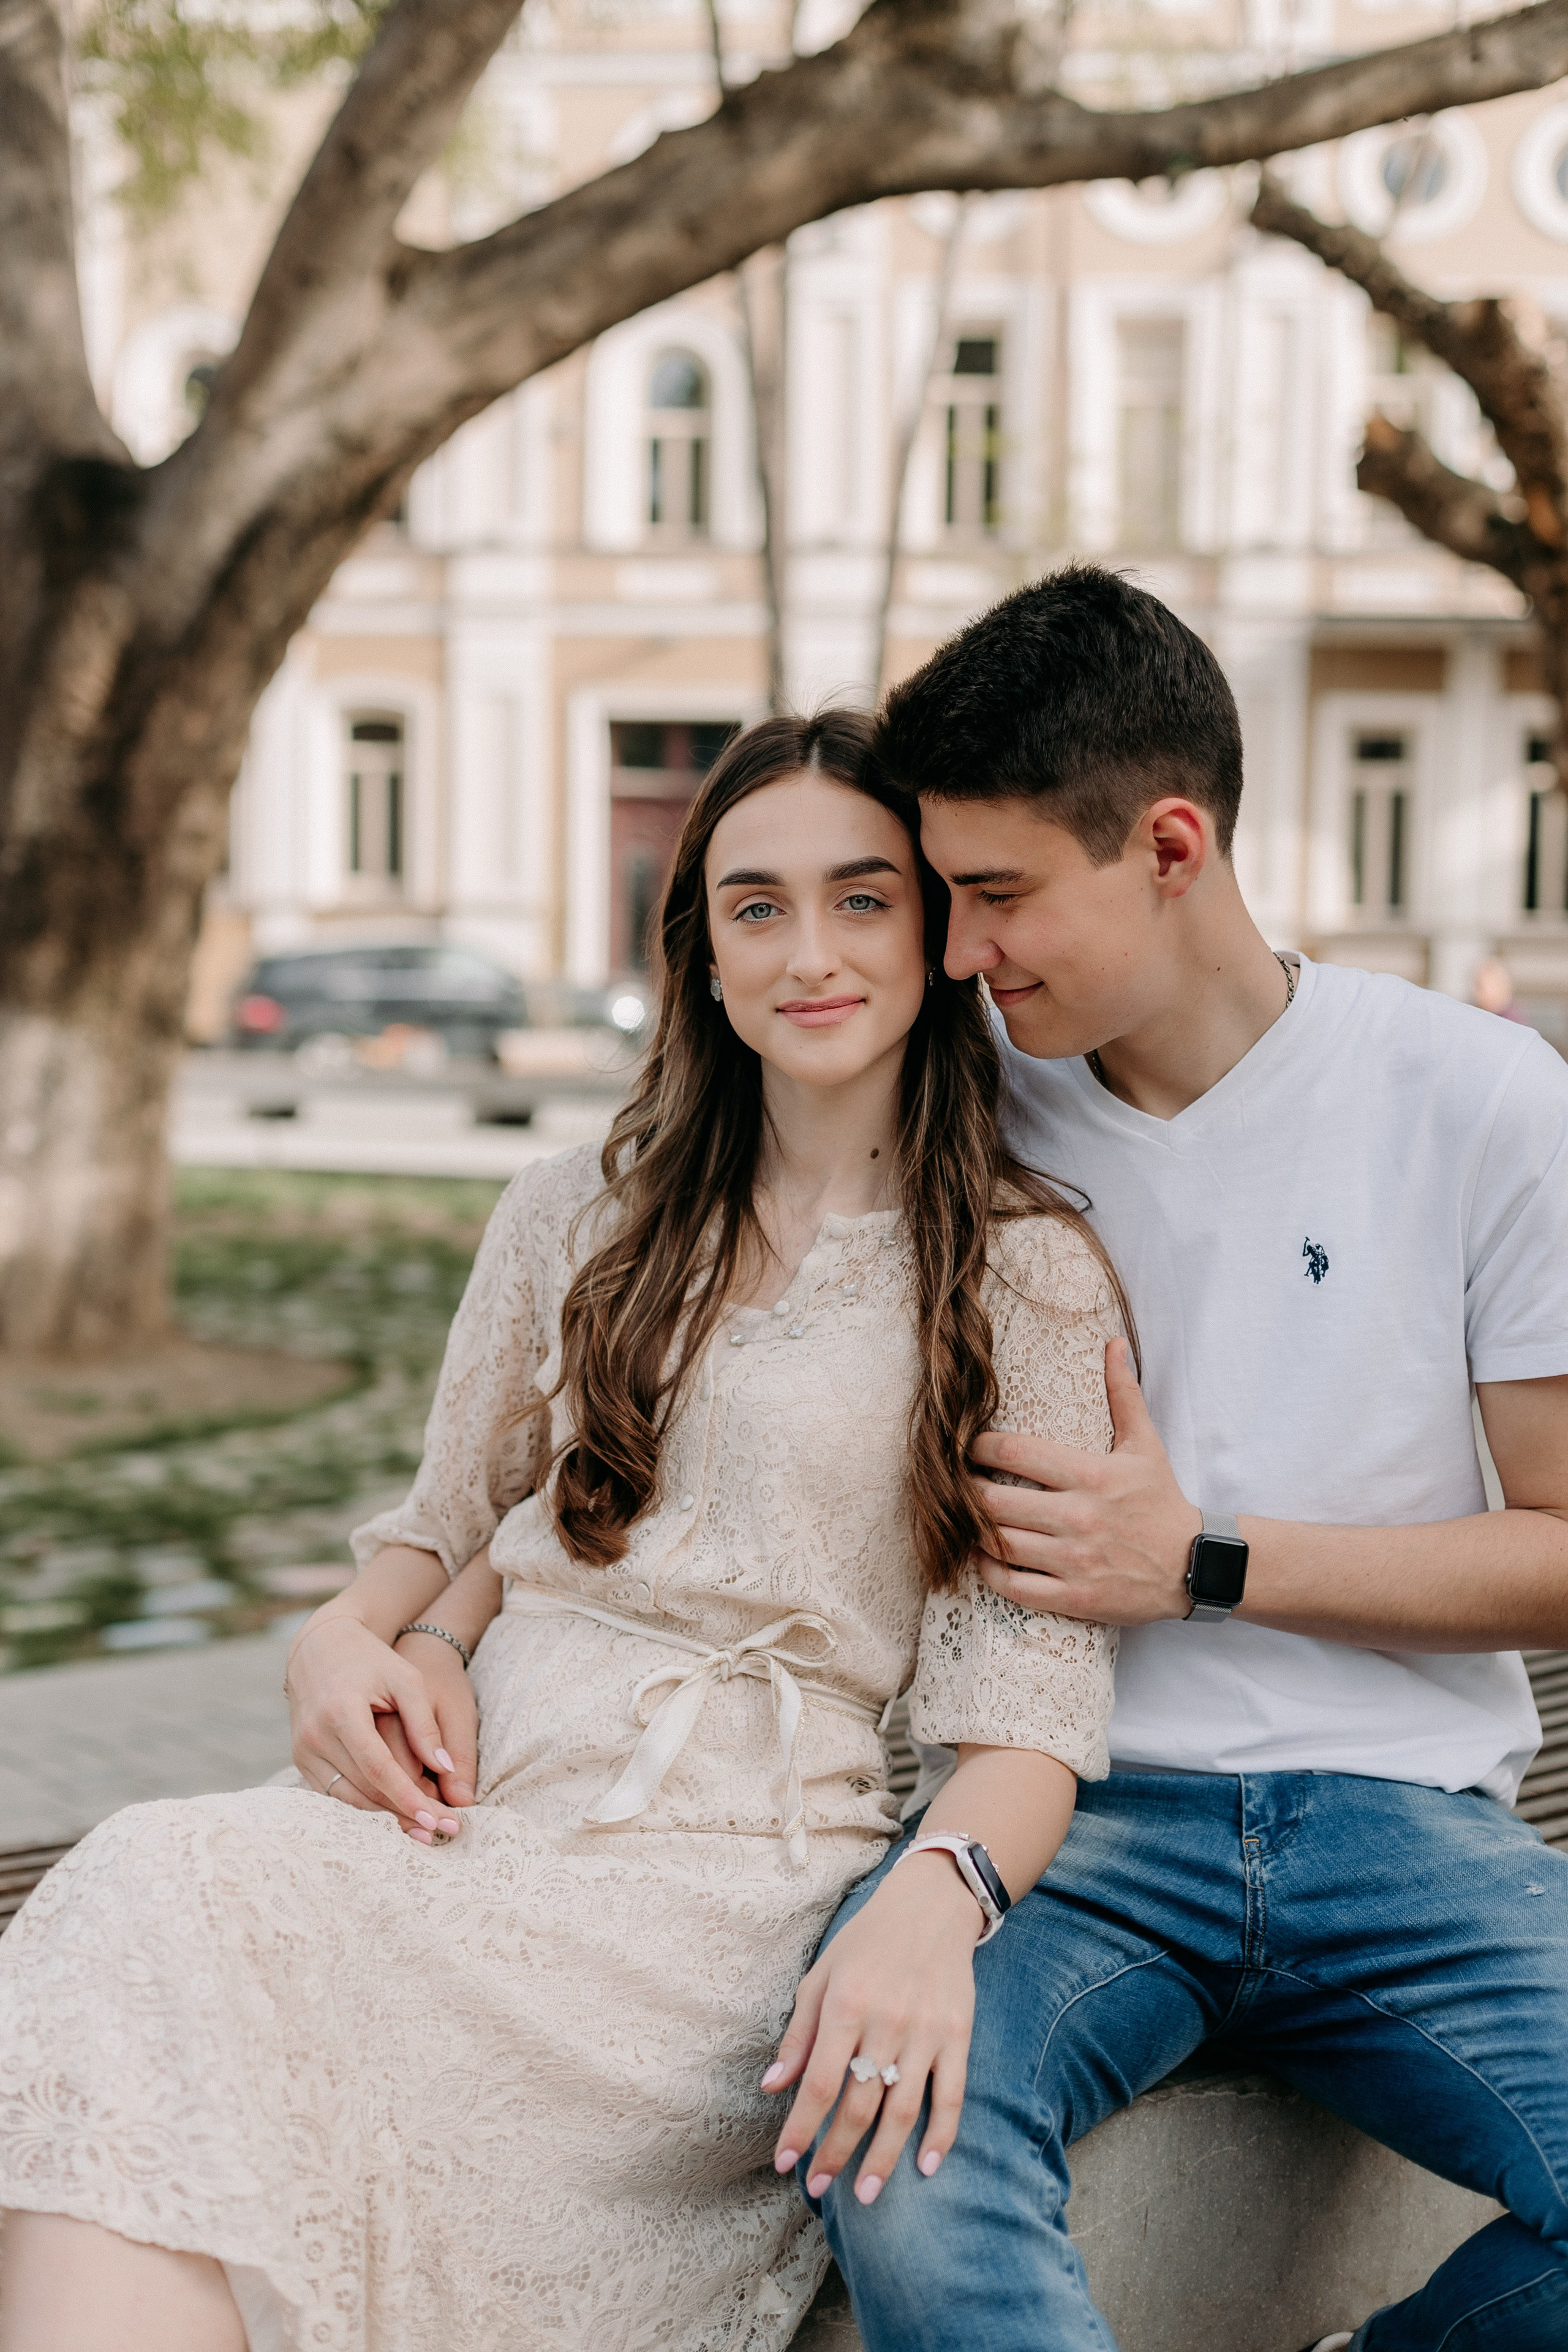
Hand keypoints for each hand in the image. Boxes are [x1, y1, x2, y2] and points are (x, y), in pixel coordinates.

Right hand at [285, 1612, 468, 1841]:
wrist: (322, 1647)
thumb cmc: (373, 1661)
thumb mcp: (407, 1679)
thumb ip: (424, 1723)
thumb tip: (445, 1769)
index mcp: (341, 1711)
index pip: (377, 1768)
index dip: (407, 1797)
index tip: (437, 1819)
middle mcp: (315, 1735)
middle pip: (363, 1789)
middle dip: (402, 1814)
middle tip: (440, 1830)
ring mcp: (303, 1750)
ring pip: (346, 1799)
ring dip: (383, 1818)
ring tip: (420, 1830)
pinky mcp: (301, 1759)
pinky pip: (332, 1793)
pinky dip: (363, 1806)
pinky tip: (391, 1815)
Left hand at [763, 1852, 980, 2204]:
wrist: (930, 1905)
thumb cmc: (865, 1942)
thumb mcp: (820, 1976)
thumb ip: (799, 2034)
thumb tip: (774, 2086)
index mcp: (845, 2006)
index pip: (819, 2084)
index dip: (801, 2129)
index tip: (785, 2163)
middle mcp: (886, 2022)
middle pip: (859, 2106)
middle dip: (835, 2154)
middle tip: (819, 2189)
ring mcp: (926, 2031)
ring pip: (903, 2110)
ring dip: (883, 2158)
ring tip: (866, 2194)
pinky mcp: (958, 2035)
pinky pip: (951, 2095)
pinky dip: (941, 2136)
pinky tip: (926, 2168)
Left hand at [971, 1337, 1200, 1625]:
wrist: (1195, 1566)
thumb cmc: (1161, 1501)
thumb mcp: (1145, 1444)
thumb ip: (1123, 1394)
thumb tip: (1114, 1344)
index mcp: (1091, 1475)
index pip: (1015, 1453)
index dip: (978, 1447)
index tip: (965, 1445)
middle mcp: (1080, 1517)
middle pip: (994, 1501)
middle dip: (965, 1491)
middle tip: (953, 1484)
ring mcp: (1076, 1561)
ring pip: (999, 1544)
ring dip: (971, 1530)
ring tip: (959, 1517)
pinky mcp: (1076, 1597)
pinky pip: (1014, 1586)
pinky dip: (988, 1571)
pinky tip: (979, 1556)